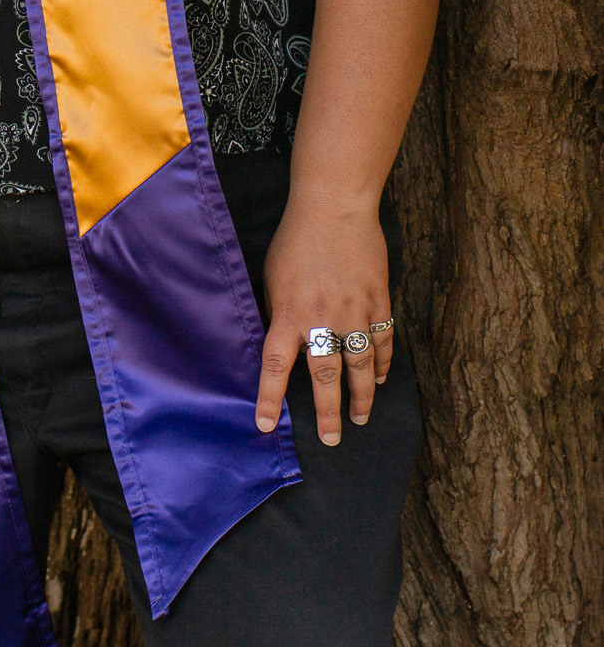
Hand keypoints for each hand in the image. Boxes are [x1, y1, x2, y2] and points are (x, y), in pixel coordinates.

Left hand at [253, 197, 393, 446]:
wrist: (334, 207)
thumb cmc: (295, 239)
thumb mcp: (273, 276)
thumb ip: (280, 311)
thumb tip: (284, 341)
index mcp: (288, 312)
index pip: (275, 366)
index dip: (268, 398)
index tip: (264, 425)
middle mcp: (321, 318)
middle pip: (325, 377)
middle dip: (328, 412)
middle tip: (332, 440)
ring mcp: (354, 311)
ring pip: (360, 365)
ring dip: (361, 396)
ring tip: (360, 418)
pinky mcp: (378, 301)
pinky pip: (382, 341)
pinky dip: (381, 364)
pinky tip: (378, 379)